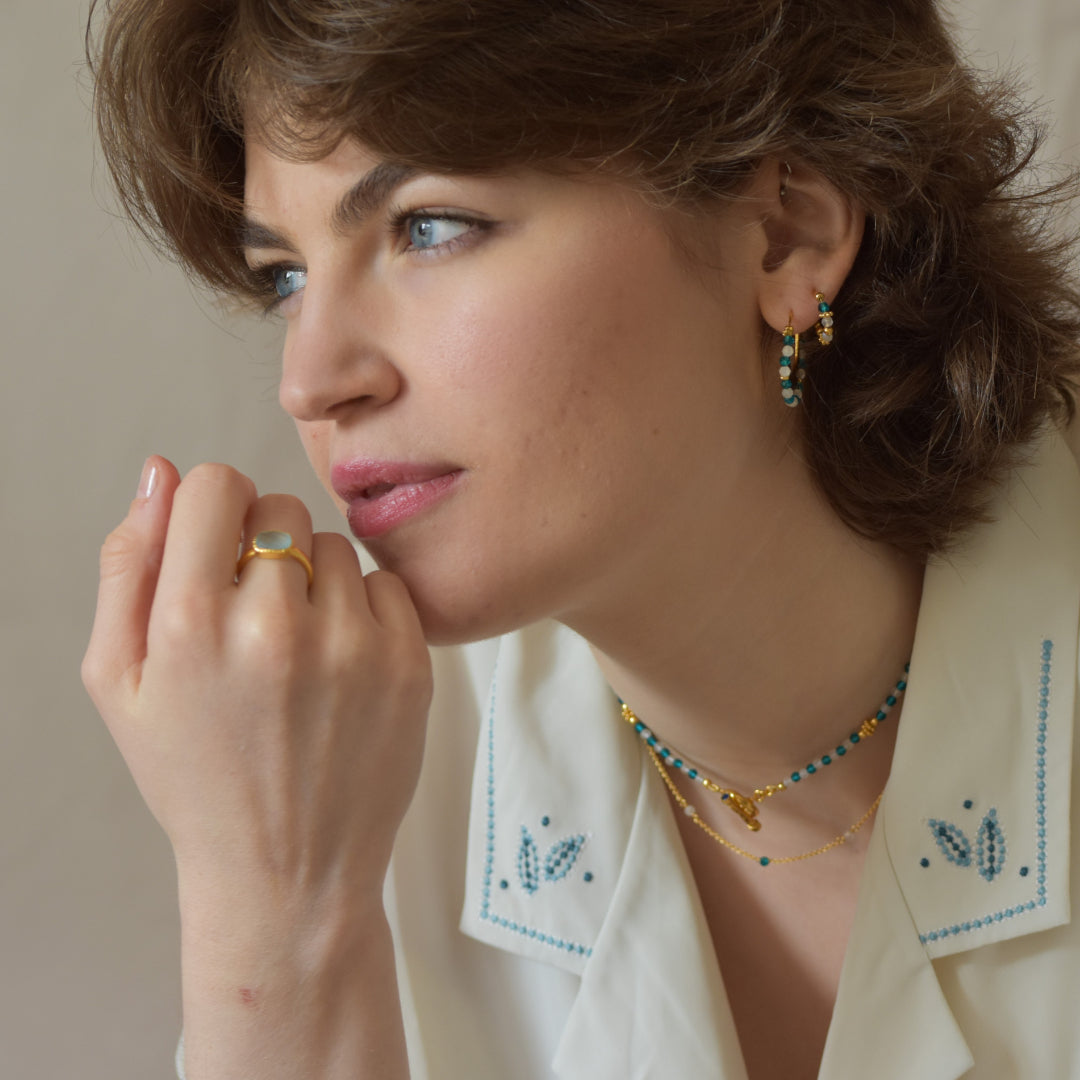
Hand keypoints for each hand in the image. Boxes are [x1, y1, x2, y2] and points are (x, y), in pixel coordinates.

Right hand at [82, 456, 432, 912]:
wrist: (286, 870)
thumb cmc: (194, 776)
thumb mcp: (119, 682)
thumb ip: (128, 567)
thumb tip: (161, 472)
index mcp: (190, 624)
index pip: (215, 484)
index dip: (211, 510)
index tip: (215, 552)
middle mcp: (276, 627)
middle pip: (279, 506)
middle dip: (261, 544)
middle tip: (253, 614)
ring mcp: (352, 645)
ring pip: (334, 544)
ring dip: (313, 578)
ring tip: (296, 648)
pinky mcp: (410, 664)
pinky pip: (384, 583)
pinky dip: (362, 610)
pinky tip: (340, 663)